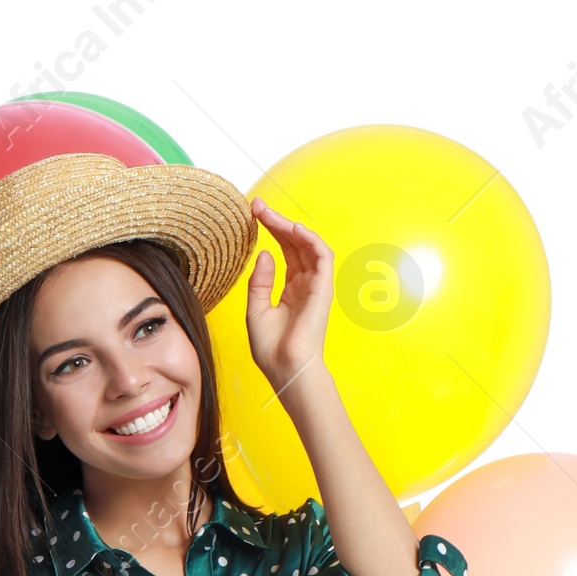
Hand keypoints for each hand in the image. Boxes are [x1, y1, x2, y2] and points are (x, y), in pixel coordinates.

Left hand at [243, 197, 334, 399]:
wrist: (287, 369)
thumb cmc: (272, 350)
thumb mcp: (256, 310)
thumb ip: (259, 282)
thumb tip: (264, 252)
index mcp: (290, 290)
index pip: (284, 252)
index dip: (271, 231)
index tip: (252, 215)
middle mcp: (304, 285)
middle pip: (294, 244)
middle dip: (276, 222)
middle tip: (256, 206)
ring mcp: (315, 285)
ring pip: (307, 245)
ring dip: (289, 226)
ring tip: (268, 213)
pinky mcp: (323, 288)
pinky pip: (322, 255)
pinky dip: (309, 239)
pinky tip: (291, 228)